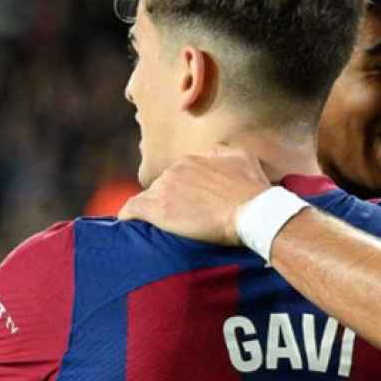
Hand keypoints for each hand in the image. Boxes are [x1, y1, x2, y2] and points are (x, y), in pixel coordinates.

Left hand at [119, 145, 271, 245]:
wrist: (252, 212)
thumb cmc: (252, 189)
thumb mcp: (243, 157)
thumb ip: (222, 152)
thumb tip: (212, 154)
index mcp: (192, 160)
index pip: (178, 175)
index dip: (184, 191)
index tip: (192, 204)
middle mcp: (175, 170)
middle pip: (162, 187)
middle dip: (170, 200)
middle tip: (183, 218)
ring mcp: (164, 189)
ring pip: (148, 198)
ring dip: (154, 210)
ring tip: (163, 228)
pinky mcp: (156, 209)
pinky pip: (130, 210)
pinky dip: (129, 217)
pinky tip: (130, 225)